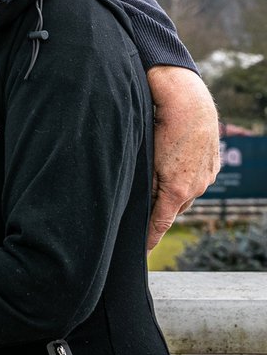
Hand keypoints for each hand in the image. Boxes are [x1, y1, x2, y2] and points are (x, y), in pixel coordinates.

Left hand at [145, 65, 220, 250]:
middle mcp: (195, 188)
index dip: (151, 238)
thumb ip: (145, 187)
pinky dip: (184, 179)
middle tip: (141, 211)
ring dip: (171, 193)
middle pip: (172, 208)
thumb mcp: (145, 162)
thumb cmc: (161, 130)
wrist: (188, 105)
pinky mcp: (212, 165)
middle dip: (159, 211)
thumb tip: (143, 206)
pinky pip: (195, 180)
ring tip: (157, 183)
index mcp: (176, 190)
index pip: (160, 223)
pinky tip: (174, 166)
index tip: (142, 250)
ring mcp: (206, 176)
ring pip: (184, 194)